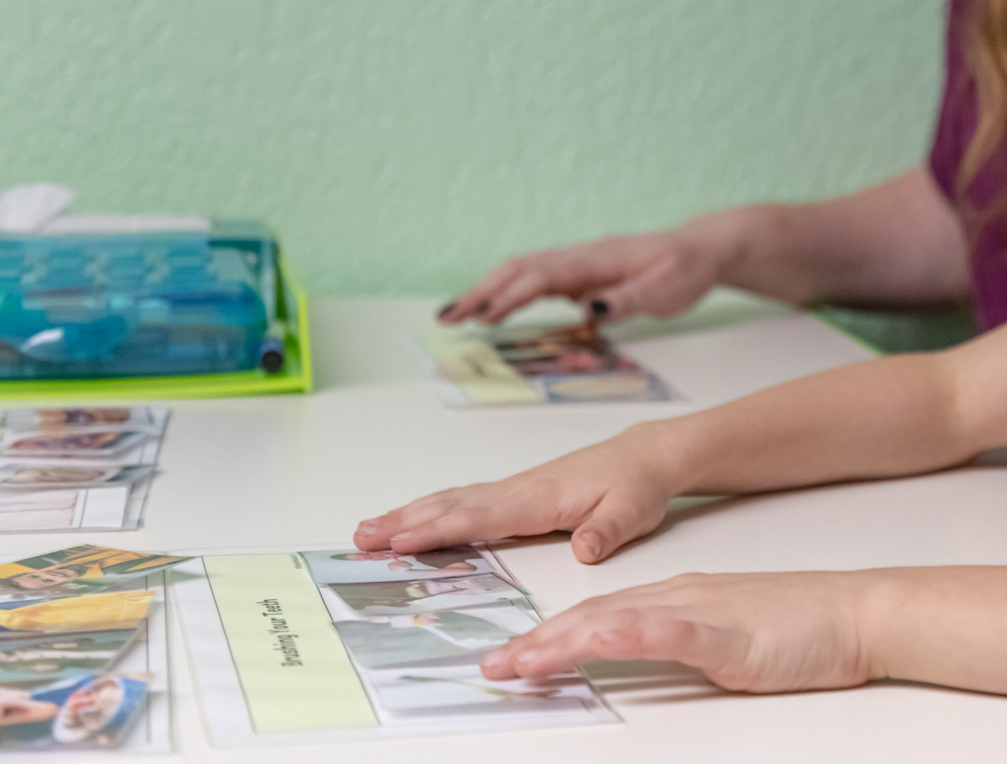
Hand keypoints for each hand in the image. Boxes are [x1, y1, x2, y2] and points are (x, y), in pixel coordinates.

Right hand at [354, 430, 675, 563]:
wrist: (645, 456)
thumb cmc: (637, 484)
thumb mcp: (633, 511)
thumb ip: (608, 530)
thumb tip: (585, 550)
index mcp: (542, 498)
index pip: (482, 516)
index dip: (440, 529)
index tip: (401, 540)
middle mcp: (520, 490)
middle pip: (453, 505)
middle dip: (405, 520)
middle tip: (361, 537)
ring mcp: (515, 489)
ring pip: (453, 500)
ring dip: (410, 513)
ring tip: (368, 530)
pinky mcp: (517, 494)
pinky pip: (466, 502)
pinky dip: (433, 510)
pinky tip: (413, 521)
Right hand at [437, 217, 743, 325]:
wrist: (702, 248)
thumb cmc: (686, 269)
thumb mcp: (666, 289)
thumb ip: (627, 300)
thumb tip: (589, 310)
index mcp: (596, 260)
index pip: (542, 276)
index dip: (510, 295)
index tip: (481, 315)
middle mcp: (580, 257)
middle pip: (520, 269)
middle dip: (481, 292)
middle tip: (447, 318)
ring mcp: (578, 264)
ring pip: (523, 272)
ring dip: (487, 290)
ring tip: (455, 314)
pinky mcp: (581, 274)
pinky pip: (536, 280)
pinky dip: (508, 291)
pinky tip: (493, 309)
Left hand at [478, 571, 875, 693]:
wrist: (856, 612)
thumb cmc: (803, 627)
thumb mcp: (728, 637)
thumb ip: (684, 640)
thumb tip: (643, 653)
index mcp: (680, 599)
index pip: (601, 615)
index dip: (550, 635)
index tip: (511, 658)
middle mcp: (681, 597)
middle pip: (594, 616)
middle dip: (539, 642)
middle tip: (492, 667)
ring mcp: (701, 612)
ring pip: (617, 622)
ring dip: (563, 641)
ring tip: (521, 662)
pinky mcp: (726, 633)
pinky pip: (667, 633)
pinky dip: (626, 636)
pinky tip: (598, 642)